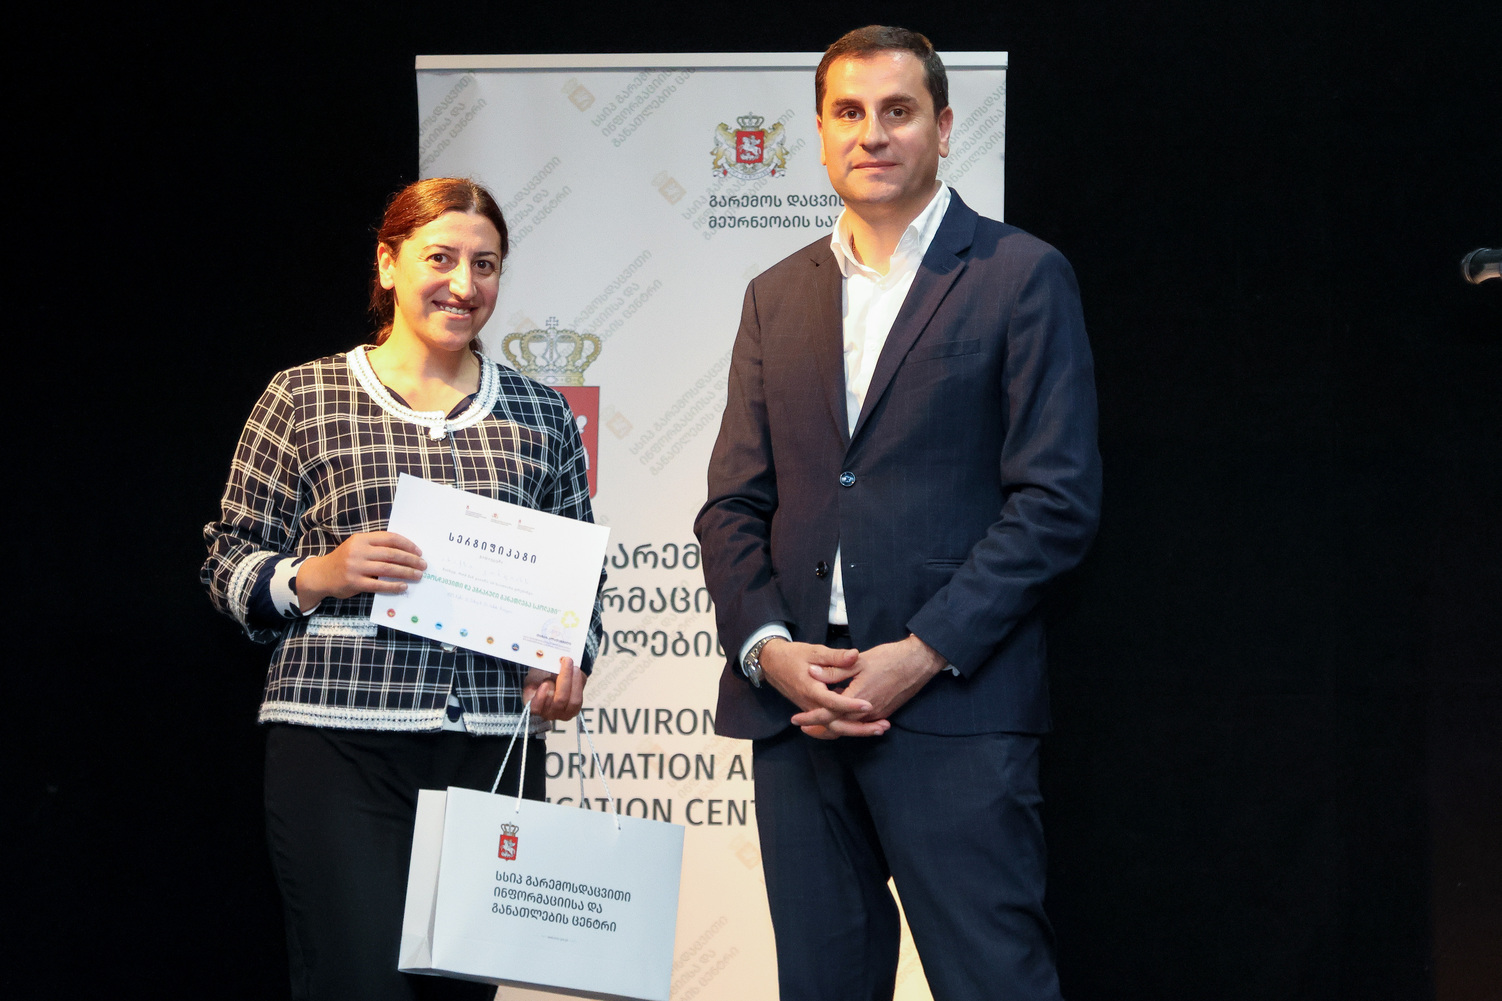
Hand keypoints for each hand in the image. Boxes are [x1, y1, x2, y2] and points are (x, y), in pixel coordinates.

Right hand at [296, 531, 424, 610]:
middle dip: (410, 560)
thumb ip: (376, 546)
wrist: (321, 575)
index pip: (390, 538)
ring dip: (406, 572)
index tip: (419, 552)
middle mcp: (358, 551)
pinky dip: (393, 586)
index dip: (407, 544)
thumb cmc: (344, 560)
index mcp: (361, 539)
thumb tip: (405, 552)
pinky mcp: (354, 582)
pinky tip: (403, 586)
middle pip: (391, 554)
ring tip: (418, 575)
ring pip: (387, 569)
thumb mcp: (357, 546)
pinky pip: (379, 585)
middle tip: (423, 565)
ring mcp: (356, 567)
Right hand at [524, 657, 585, 721]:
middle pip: (559, 701)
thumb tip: (551, 664)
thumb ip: (540, 671)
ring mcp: (561, 714)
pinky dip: (578, 684)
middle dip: (565, 679)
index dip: (541, 697)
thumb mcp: (535, 673)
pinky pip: (578, 700)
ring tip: (573, 666)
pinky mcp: (573, 710)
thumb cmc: (540, 677)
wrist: (551, 679)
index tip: (545, 683)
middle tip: (566, 661)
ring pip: (572, 701)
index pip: (535, 707)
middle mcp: (547, 714)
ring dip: (574, 681)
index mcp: (533, 705)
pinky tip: (576, 672)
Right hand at [759, 639, 887, 739]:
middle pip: (836, 725)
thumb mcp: (814, 651)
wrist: (772, 664)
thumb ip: (835, 656)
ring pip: (835, 729)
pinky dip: (848, 727)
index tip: (869, 705)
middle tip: (883, 727)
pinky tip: (866, 724)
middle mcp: (811, 705)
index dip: (851, 705)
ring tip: (880, 728)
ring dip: (857, 730)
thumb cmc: (793, 655)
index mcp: (811, 690)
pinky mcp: (814, 711)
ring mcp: (812, 710)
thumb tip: (854, 655)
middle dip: (860, 729)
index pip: (833, 703)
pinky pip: (831, 725)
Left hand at [791, 634, 944, 733]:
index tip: (796, 720)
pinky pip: (861, 723)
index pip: (828, 715)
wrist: (918, 662)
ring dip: (833, 726)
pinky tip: (839, 715)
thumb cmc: (889, 658)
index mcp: (858, 699)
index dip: (810, 718)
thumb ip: (834, 670)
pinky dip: (847, 722)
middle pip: (838, 727)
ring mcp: (878, 714)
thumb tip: (812, 673)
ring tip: (816, 724)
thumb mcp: (858, 661)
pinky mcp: (884, 712)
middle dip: (819, 728)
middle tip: (802, 726)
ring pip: (850, 727)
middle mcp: (868, 712)